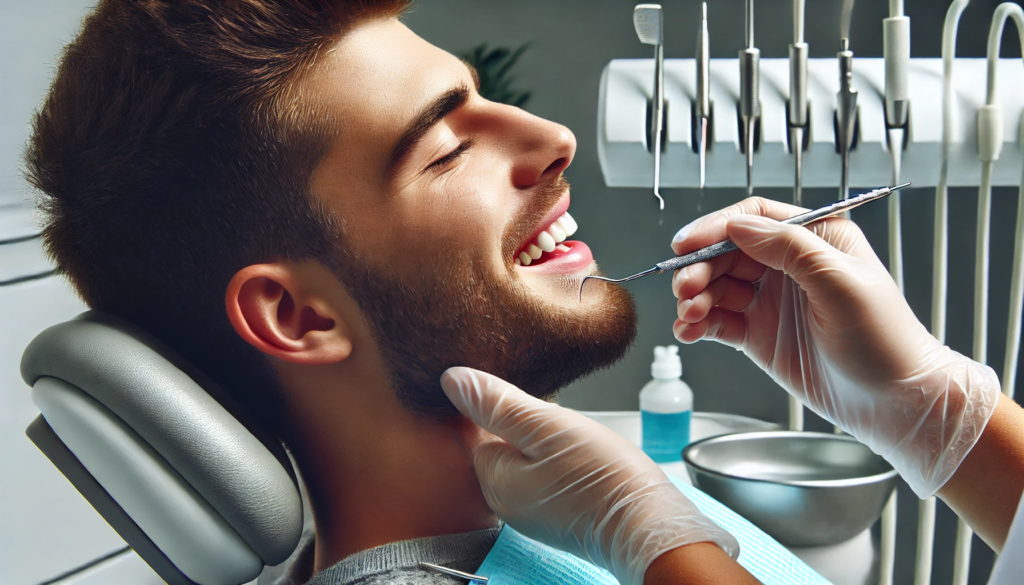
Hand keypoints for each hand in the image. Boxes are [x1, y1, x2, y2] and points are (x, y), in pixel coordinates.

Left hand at [440, 367, 738, 584]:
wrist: (649, 525)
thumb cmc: (602, 477)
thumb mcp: (546, 426)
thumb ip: (497, 404)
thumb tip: (451, 380)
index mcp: (493, 479)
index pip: (479, 428)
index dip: (507, 408)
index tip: (536, 405)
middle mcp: (505, 502)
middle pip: (502, 444)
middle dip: (528, 426)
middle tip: (562, 425)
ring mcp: (532, 512)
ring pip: (527, 458)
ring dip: (547, 443)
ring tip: (577, 441)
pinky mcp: (557, 515)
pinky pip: (546, 475)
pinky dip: (562, 462)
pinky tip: (584, 459)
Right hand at [670, 197, 999, 497]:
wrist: (894, 401)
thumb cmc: (885, 339)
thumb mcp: (841, 282)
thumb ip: (789, 247)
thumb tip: (737, 225)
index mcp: (815, 239)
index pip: (755, 218)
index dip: (716, 227)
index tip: (688, 244)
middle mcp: (789, 265)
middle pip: (727, 252)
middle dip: (700, 267)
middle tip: (685, 288)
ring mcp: (772, 300)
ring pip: (717, 286)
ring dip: (696, 297)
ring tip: (690, 316)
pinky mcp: (759, 334)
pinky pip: (718, 321)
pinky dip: (698, 324)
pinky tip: (690, 332)